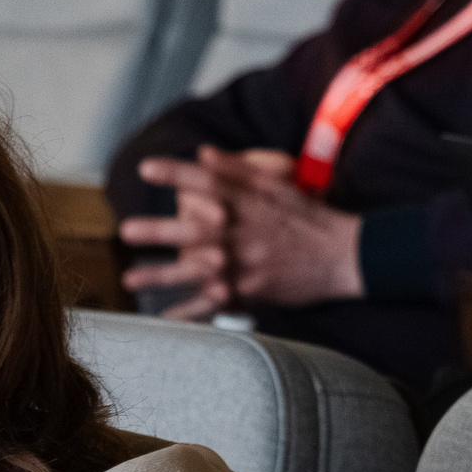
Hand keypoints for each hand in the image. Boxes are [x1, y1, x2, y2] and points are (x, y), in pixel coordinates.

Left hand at [120, 146, 363, 316]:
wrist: (344, 256)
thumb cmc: (308, 217)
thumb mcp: (276, 185)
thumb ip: (237, 169)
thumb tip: (202, 152)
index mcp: (248, 201)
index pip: (207, 183)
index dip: (175, 174)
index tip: (145, 168)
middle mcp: (243, 232)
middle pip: (197, 229)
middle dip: (160, 230)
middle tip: (127, 230)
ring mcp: (246, 264)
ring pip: (198, 270)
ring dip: (162, 275)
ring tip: (130, 280)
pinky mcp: (251, 290)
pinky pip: (214, 304)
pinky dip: (188, 314)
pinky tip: (163, 319)